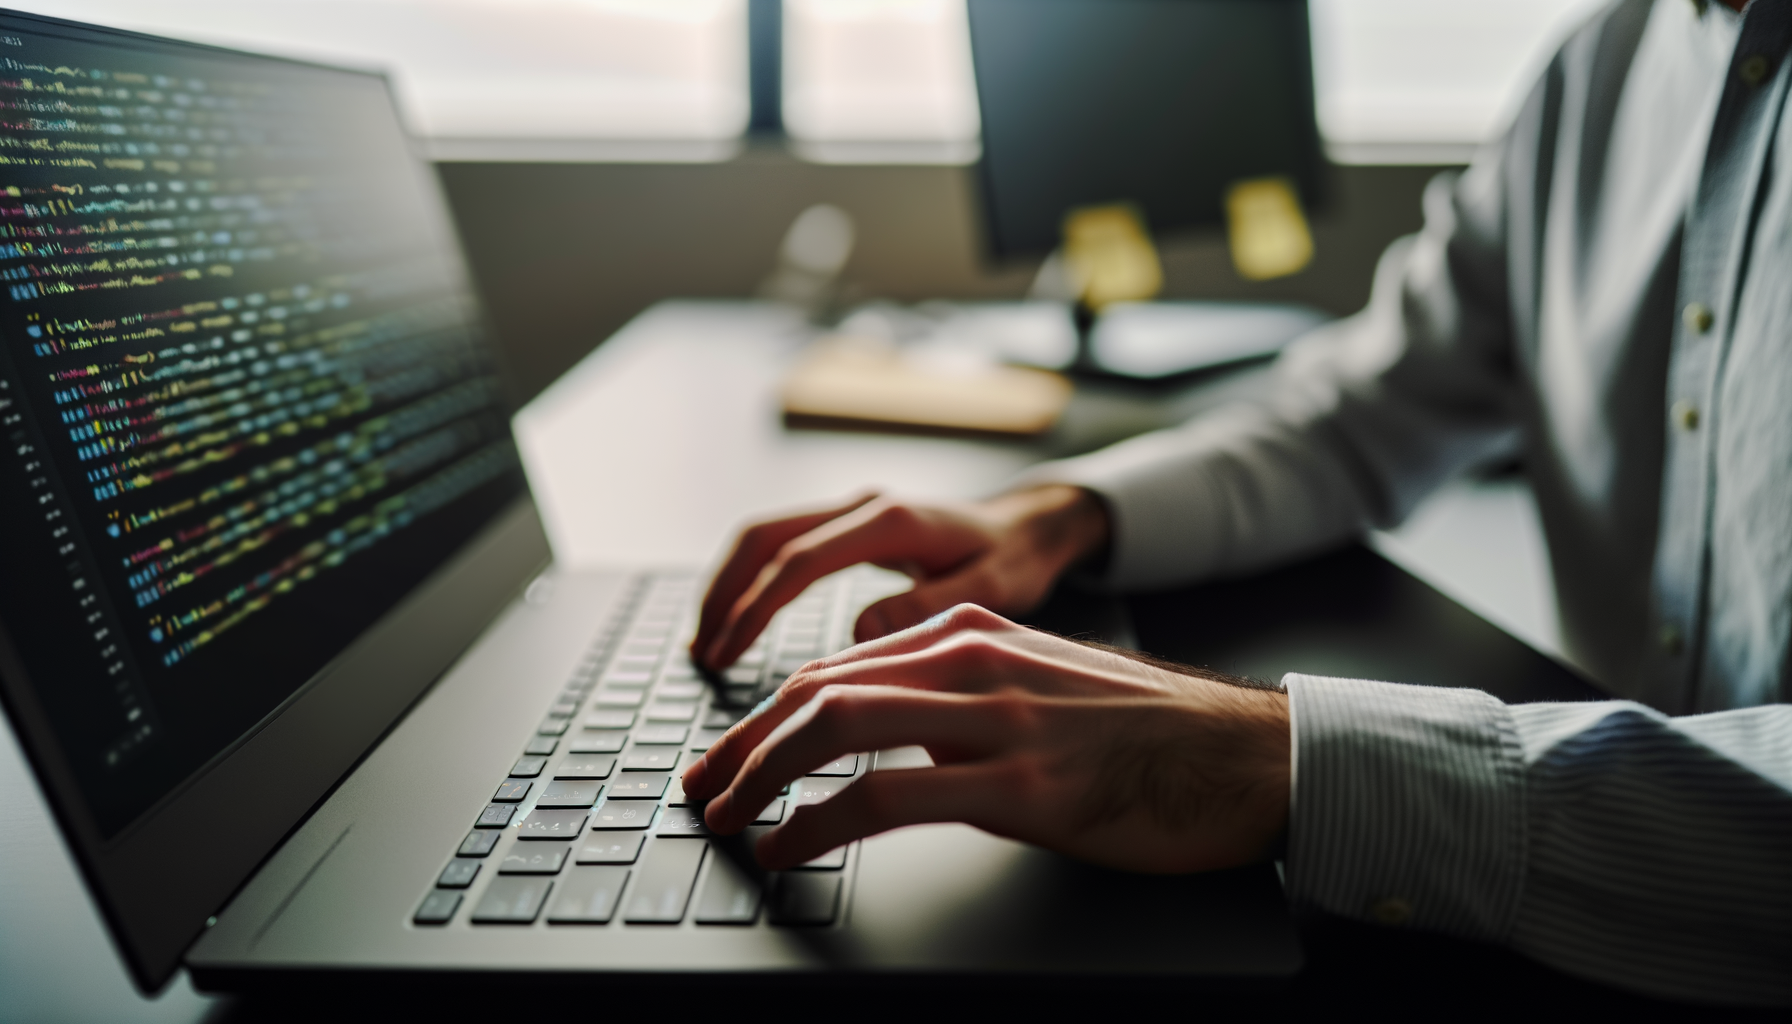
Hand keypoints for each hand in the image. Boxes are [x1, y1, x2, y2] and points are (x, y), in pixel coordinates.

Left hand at [681, 604, 1289, 873]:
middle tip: (700, 790)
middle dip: (741, 745)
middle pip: (817, 690)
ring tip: (728, 819)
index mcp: (971, 632)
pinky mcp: (1019, 783)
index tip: (726, 756)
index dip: (763, 715)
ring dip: (762, 778)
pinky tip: (791, 847)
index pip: (835, 667)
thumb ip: (961, 698)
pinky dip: (819, 823)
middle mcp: (972, 659)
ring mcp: (994, 718)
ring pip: (837, 729)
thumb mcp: (1039, 687)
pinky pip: (887, 798)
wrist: (1244, 757)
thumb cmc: (1144, 734)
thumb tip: (890, 743)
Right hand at [691, 485, 1109, 670]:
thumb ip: (928, 608)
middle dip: (723, 595)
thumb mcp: (991, 592)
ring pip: (763, 536)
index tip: (728, 654)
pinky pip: (779, 544)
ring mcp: (851, 510)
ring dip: (726, 586)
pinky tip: (736, 621)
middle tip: (702, 654)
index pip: (798, 560)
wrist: (1030, 526)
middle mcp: (861, 505)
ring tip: (705, 644)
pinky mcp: (847, 524)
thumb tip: (860, 632)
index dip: (756, 609)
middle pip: (763, 536)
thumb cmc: (1015, 561)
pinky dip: (748, 579)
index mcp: (891, 521)